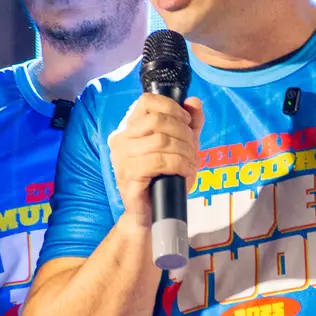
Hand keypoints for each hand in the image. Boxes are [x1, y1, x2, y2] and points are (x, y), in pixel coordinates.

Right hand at [106, 93, 204, 227]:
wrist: (152, 214)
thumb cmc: (164, 179)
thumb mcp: (181, 146)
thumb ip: (189, 124)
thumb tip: (194, 102)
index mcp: (129, 128)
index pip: (147, 101)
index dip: (171, 107)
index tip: (186, 122)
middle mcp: (120, 139)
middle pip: (158, 120)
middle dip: (184, 133)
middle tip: (193, 148)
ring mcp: (121, 157)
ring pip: (161, 140)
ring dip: (184, 151)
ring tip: (192, 163)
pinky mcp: (128, 174)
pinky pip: (160, 160)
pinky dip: (180, 164)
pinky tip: (186, 171)